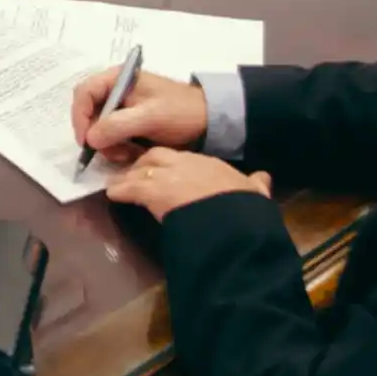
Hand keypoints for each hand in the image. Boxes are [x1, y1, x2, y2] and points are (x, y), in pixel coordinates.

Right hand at [72, 67, 207, 165]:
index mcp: (118, 78)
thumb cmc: (181, 112)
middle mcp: (115, 91)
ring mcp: (122, 108)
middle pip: (88, 113)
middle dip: (97, 135)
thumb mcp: (150, 117)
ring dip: (109, 145)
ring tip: (129, 154)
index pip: (84, 93)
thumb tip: (90, 139)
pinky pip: (112, 138)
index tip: (86, 141)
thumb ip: (118, 125)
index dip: (80, 117)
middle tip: (112, 152)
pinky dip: (119, 148)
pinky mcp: (129, 124)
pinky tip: (134, 153)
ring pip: (99, 129)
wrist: (210, 122)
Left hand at [104, 146, 271, 222]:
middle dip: (146, 164)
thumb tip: (264, 178)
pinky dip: (119, 190)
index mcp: (210, 164)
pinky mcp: (152, 191)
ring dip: (130, 176)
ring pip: (142, 169)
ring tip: (120, 184)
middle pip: (157, 156)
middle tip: (137, 174)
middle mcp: (186, 163)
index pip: (183, 158)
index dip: (171, 165)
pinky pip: (129, 187)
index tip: (165, 172)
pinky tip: (112, 194)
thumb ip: (256, 185)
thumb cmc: (244, 208)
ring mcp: (167, 175)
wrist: (234, 220)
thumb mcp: (255, 193)